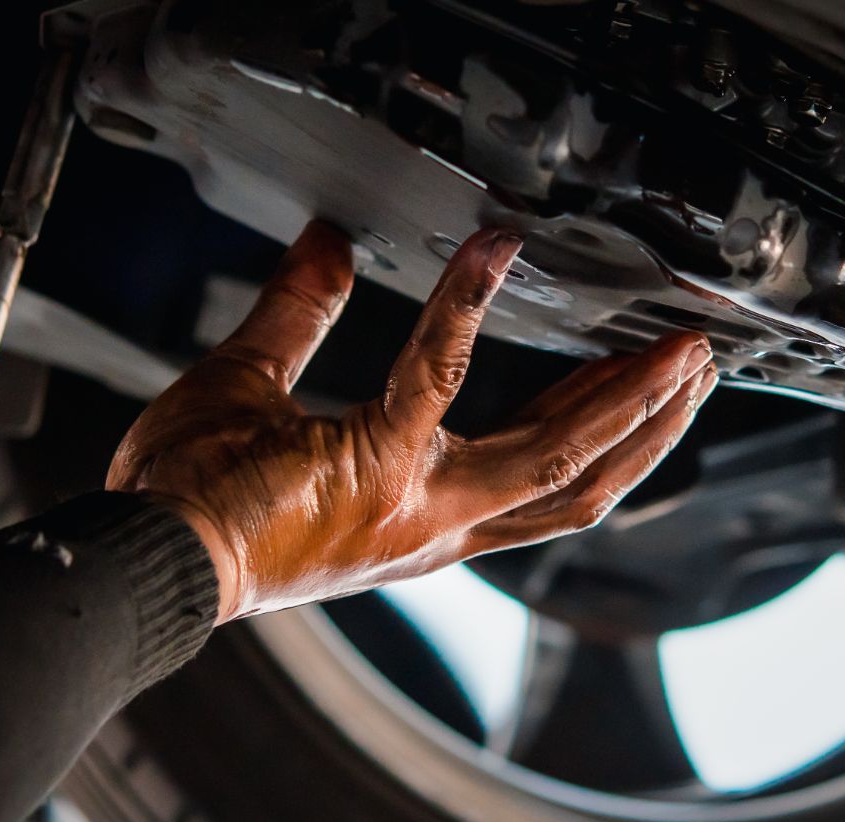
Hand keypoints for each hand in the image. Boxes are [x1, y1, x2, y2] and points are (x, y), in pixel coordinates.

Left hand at [107, 221, 718, 622]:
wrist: (148, 556)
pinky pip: (438, 375)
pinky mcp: (377, 465)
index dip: (601, 432)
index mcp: (422, 518)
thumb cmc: (190, 497)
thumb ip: (303, 312)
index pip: (540, 481)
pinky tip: (495, 248)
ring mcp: (416, 503)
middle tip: (696, 361)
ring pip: (554, 455)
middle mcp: (436, 525)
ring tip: (673, 346)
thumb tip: (331, 243)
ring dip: (622, 399)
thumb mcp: (255, 386)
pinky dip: (466, 305)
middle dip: (647, 424)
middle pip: (577, 480)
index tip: (637, 379)